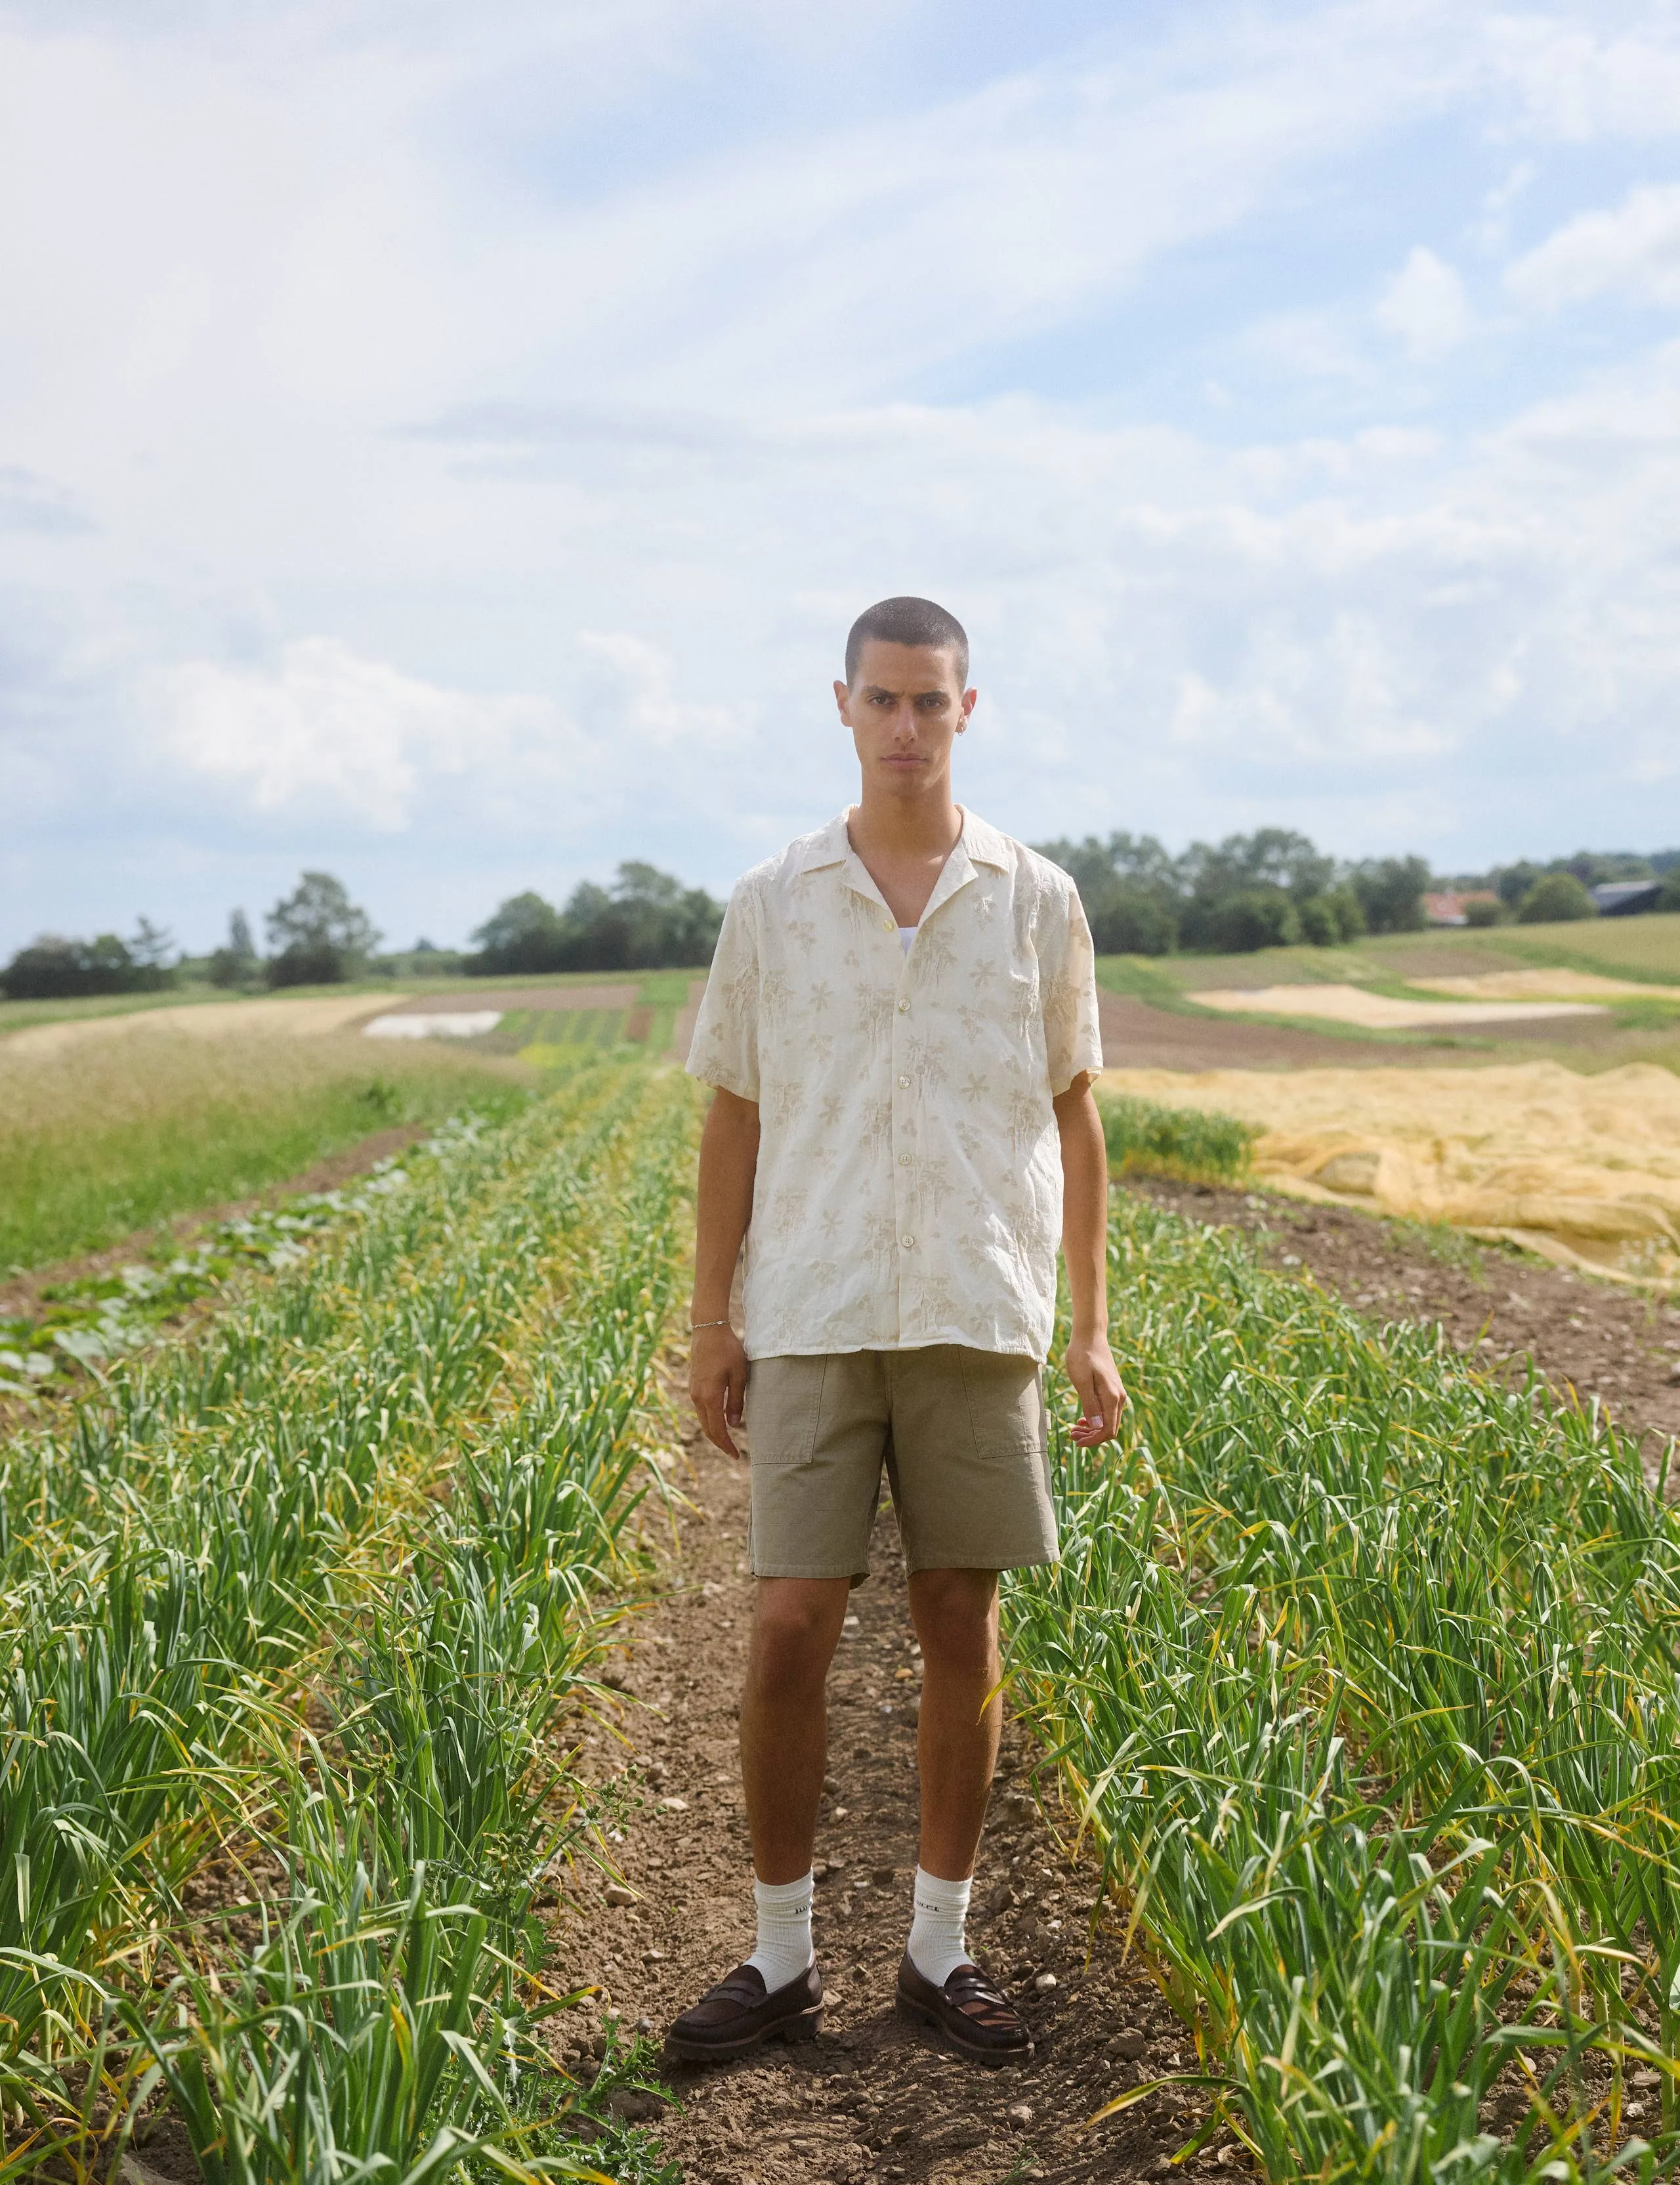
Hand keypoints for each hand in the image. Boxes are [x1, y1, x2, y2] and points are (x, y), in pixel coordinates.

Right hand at [689, 1322, 749, 1458]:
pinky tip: (721, 1419)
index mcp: (709, 1397)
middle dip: (720, 1442)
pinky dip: (710, 1419)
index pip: (717, 1430)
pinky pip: (701, 1408)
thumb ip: (736, 1401)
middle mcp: (697, 1397)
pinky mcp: (693, 1384)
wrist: (708, 1329)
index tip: (736, 1456)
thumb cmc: (727, 1350)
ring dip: (715, 1431)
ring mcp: (693, 1391)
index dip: (726, 1445)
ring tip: (729, 1439)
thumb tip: (734, 1425)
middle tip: (733, 1453)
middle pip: (707, 1428)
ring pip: (703, 1419)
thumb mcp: (738, 1375)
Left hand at [1061, 1329, 1126, 1448]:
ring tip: (1073, 1430)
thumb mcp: (1081, 1381)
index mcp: (1112, 1397)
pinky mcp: (1112, 1389)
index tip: (1076, 1442)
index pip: (1108, 1430)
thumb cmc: (1082, 1356)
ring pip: (1108, 1421)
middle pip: (1109, 1428)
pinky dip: (1095, 1419)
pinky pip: (1107, 1411)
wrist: (1090, 1336)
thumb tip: (1096, 1427)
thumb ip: (1089, 1404)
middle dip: (1091, 1437)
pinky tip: (1082, 1419)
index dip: (1093, 1441)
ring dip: (1092, 1429)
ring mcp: (1117, 1393)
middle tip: (1071, 1436)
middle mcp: (1118, 1398)